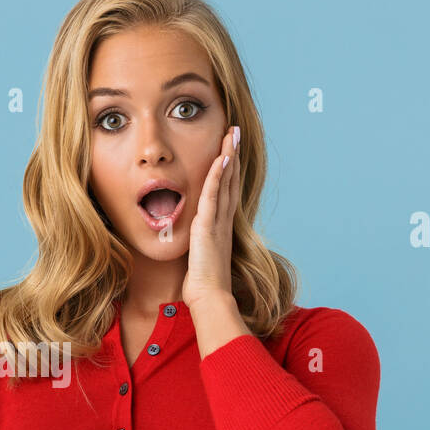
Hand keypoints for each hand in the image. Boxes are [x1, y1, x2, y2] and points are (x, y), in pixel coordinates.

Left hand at [182, 124, 239, 309]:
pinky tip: (222, 158)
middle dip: (233, 154)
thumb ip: (199, 245)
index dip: (229, 169)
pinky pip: (213, 196)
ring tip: (232, 133)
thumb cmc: (204, 284)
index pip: (227, 191)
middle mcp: (223, 220)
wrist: (210, 297)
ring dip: (229, 156)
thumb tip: (193, 242)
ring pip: (225, 182)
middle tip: (235, 132)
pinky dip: (218, 176)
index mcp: (221, 226)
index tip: (230, 150)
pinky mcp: (209, 226)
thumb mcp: (200, 258)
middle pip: (230, 180)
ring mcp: (218, 221)